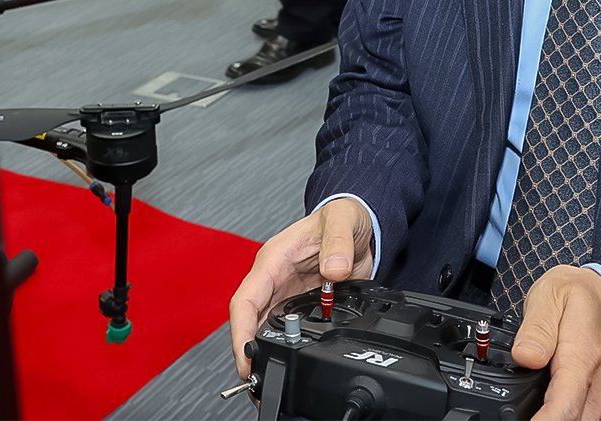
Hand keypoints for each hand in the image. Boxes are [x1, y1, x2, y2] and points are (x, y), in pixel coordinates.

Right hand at [228, 198, 374, 379]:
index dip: (240, 331)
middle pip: (249, 323)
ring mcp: (287, 295)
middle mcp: (274, 281)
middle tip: (254, 383)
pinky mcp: (302, 305)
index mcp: (273, 260)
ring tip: (265, 384)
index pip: (245, 299)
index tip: (245, 357)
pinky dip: (286, 350)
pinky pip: (288, 331)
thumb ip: (338, 243)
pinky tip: (288, 368)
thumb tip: (333, 270)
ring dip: (263, 355)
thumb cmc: (343, 215)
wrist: (359, 224)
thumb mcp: (342, 221)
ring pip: (264, 330)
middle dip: (247, 353)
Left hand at [513, 267, 600, 420]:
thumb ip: (536, 327)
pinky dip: (572, 419)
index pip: (564, 406)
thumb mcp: (551, 293)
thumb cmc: (581, 294)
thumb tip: (524, 356)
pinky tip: (553, 413)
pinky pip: (592, 420)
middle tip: (517, 415)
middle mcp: (597, 381)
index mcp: (581, 357)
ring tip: (534, 414)